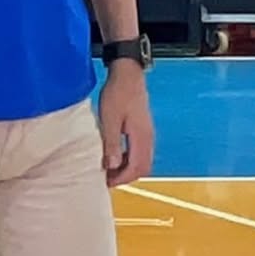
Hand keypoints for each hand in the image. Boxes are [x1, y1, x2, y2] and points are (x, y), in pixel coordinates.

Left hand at [97, 61, 154, 186]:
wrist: (128, 74)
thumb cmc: (117, 93)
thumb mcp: (109, 119)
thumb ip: (111, 143)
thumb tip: (111, 166)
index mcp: (141, 137)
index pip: (136, 168)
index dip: (121, 178)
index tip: (106, 181)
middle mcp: (148, 137)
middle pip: (142, 168)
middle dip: (126, 176)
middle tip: (107, 178)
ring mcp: (147, 133)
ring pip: (142, 160)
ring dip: (127, 168)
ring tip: (109, 168)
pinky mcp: (144, 129)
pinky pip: (140, 151)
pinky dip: (129, 158)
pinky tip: (115, 154)